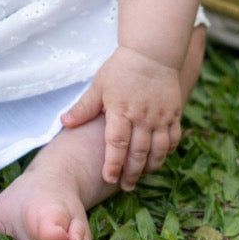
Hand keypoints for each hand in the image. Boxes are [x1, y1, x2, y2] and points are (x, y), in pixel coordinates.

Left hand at [60, 46, 182, 190]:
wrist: (151, 53)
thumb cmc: (121, 69)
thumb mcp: (98, 85)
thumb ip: (84, 107)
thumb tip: (64, 122)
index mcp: (121, 110)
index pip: (116, 143)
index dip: (112, 163)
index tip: (108, 177)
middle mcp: (142, 116)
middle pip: (138, 152)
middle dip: (131, 173)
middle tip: (125, 186)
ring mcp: (160, 116)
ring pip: (158, 150)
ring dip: (150, 167)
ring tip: (140, 176)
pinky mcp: (174, 114)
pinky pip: (173, 140)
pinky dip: (166, 153)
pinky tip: (158, 158)